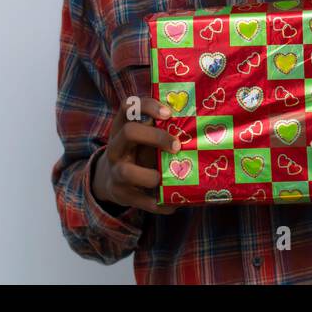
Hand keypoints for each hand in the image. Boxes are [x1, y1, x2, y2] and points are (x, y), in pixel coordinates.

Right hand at [90, 95, 180, 215]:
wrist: (112, 180)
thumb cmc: (138, 152)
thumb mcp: (143, 138)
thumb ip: (161, 129)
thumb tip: (199, 125)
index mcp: (123, 127)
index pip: (129, 106)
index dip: (148, 106)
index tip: (169, 113)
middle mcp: (116, 147)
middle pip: (129, 132)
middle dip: (156, 137)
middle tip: (176, 146)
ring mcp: (116, 171)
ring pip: (126, 171)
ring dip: (151, 176)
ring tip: (164, 179)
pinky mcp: (120, 194)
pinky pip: (138, 200)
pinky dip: (158, 204)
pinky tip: (172, 205)